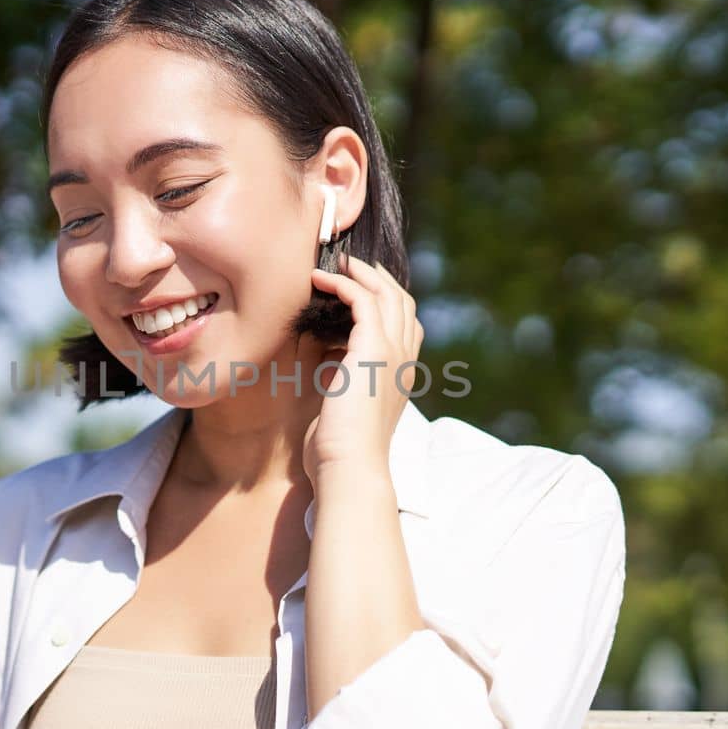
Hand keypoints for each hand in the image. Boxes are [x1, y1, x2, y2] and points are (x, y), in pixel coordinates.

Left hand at [303, 254, 423, 485]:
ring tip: (337, 262)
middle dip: (378, 278)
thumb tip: (331, 367)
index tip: (362, 286)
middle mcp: (404, 360)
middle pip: (402, 301)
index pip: (406, 323)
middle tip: (351, 263)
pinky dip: (343, 283)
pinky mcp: (372, 348)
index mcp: (402, 375)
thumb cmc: (340, 449)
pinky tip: (321, 279)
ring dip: (360, 273)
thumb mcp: (348, 408)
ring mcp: (393, 353)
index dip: (387, 299)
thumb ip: (347, 383)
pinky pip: (363, 299)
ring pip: (387, 294)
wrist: (349, 466)